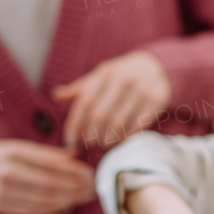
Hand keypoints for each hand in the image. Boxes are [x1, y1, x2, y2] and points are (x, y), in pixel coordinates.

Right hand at [0, 138, 94, 213]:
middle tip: (92, 188)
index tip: (90, 173)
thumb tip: (76, 156)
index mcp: (13, 151)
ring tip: (84, 197)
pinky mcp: (0, 207)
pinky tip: (66, 206)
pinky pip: (32, 211)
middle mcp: (7, 171)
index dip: (74, 170)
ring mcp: (2, 191)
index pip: (51, 162)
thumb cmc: (0, 155)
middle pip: (50, 184)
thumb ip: (47, 152)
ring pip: (44, 200)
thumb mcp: (20, 146)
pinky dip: (53, 210)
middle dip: (76, 188)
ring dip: (69, 200)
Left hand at [53, 50, 171, 149]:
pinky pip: (136, 127)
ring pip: (118, 124)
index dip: (74, 125)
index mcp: (105, 73)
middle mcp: (123, 80)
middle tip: (88, 145)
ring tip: (103, 144)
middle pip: (100, 116)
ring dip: (107, 140)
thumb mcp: (100, 77)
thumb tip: (56, 96)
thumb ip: (80, 89)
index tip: (70, 142)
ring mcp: (141, 90)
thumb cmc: (121, 76)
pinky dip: (125, 138)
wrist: (156, 68)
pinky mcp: (156, 100)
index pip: (84, 103)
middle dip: (91, 136)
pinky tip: (120, 141)